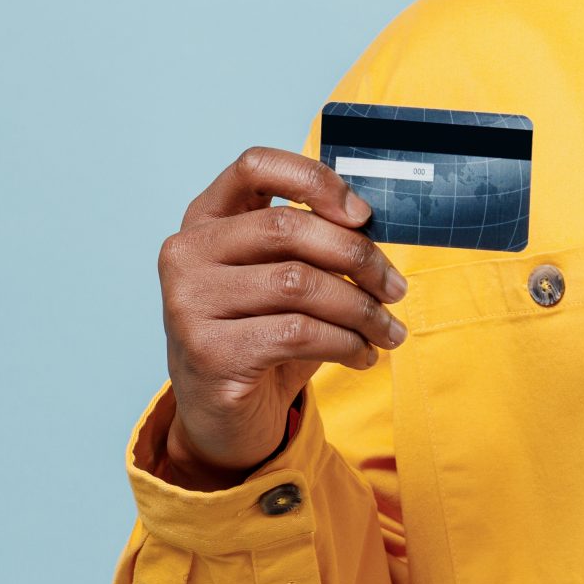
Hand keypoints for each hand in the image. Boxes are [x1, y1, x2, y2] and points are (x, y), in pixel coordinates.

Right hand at [154, 146, 412, 486]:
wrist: (224, 417)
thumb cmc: (263, 335)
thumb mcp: (284, 279)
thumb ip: (313, 243)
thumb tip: (372, 225)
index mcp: (206, 219)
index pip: (254, 166)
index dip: (314, 180)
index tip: (362, 215)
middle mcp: (187, 253)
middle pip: (289, 228)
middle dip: (359, 257)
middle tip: (396, 288)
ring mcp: (189, 303)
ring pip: (301, 284)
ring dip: (361, 309)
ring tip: (387, 331)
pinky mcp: (209, 352)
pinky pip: (299, 332)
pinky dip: (346, 343)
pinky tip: (363, 355)